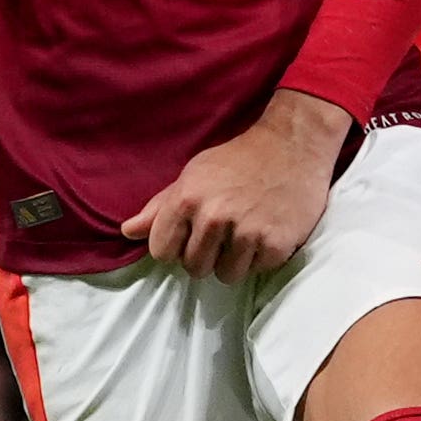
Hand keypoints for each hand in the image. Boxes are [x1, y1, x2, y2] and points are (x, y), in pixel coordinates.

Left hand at [127, 90, 351, 281]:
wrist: (292, 145)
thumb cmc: (237, 159)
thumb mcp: (193, 174)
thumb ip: (161, 207)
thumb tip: (128, 232)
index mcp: (187, 199)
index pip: (161, 252)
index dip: (174, 247)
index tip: (189, 236)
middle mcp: (214, 218)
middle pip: (193, 268)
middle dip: (205, 255)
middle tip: (222, 234)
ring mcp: (247, 232)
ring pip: (225, 275)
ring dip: (232, 261)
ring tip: (243, 235)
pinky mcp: (276, 244)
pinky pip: (256, 271)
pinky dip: (259, 258)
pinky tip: (264, 234)